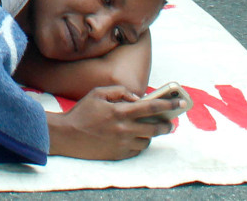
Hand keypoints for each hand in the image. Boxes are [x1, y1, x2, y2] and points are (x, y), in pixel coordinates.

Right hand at [47, 84, 180, 160]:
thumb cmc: (81, 112)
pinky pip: (136, 150)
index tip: (180, 103)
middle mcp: (124, 129)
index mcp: (121, 112)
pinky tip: (136, 137)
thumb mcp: (98, 93)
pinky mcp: (117, 154)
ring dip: (151, 134)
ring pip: (147, 140)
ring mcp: (122, 144)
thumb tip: (137, 98)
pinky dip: (139, 143)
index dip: (169, 104)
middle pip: (155, 128)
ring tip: (149, 129)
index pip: (152, 107)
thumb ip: (120, 92)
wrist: (65, 136)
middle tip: (169, 123)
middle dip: (166, 125)